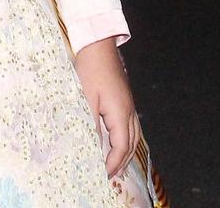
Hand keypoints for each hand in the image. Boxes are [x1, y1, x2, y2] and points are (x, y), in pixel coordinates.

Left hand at [73, 38, 137, 179]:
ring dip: (126, 152)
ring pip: (133, 135)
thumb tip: (91, 146)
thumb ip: (89, 124)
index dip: (114, 163)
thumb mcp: (85, 98)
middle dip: (122, 162)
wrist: (97, 44)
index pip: (121, 146)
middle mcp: (129, 110)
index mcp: (121, 112)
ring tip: (116, 165)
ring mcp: (128, 104)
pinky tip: (117, 141)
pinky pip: (130, 126)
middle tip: (110, 176)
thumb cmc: (90, 68)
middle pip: (131, 144)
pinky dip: (125, 139)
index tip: (104, 174)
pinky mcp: (124, 99)